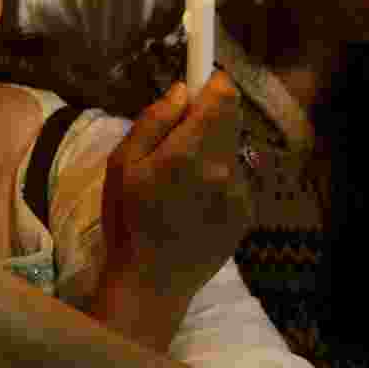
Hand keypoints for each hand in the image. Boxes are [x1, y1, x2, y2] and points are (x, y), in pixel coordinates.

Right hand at [100, 72, 250, 307]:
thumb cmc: (127, 220)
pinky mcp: (246, 214)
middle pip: (231, 119)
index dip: (212, 85)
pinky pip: (234, 180)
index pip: (223, 96)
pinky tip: (193, 204)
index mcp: (190, 152)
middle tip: (178, 139)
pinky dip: (217, 180)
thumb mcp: (122, 165)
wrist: (151, 282)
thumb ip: (153, 121)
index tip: (198, 86)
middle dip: (209, 118)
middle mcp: (223, 167)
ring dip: (212, 151)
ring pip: (231, 150)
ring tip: (181, 181)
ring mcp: (240, 192)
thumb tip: (183, 91)